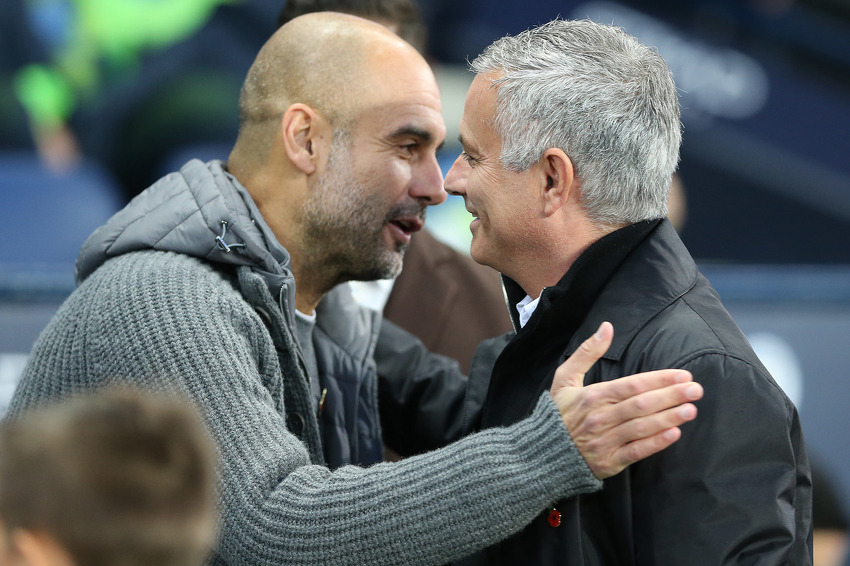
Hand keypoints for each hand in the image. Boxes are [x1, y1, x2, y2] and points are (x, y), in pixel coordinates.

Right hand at [551, 322, 702, 478]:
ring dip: (669, 418)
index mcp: (592, 396)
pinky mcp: (609, 462)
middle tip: (696, 390)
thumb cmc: (559, 412)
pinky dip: (655, 443)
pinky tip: (674, 434)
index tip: (683, 375)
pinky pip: (636, 452)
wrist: (543, 452)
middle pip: (641, 405)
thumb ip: (588, 352)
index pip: (632, 385)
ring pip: (642, 427)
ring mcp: (605, 441)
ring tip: (691, 410)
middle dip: (671, 396)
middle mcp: (600, 417)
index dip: (660, 380)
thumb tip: (607, 327)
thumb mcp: (565, 377)